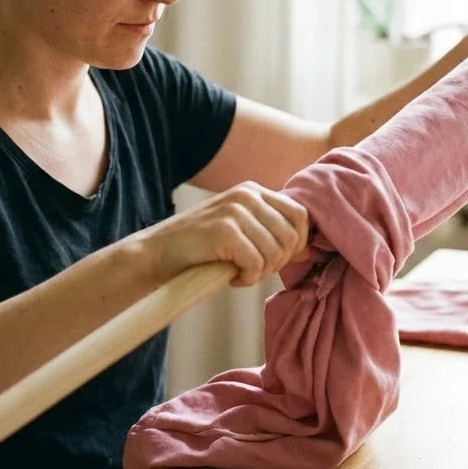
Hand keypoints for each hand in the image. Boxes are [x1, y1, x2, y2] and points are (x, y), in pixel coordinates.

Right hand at [148, 181, 310, 287]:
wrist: (158, 252)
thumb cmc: (202, 246)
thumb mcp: (240, 227)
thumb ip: (271, 230)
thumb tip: (309, 250)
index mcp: (253, 190)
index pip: (299, 214)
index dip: (299, 242)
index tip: (282, 260)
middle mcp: (247, 195)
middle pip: (291, 235)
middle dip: (279, 261)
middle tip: (256, 270)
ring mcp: (235, 211)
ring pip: (275, 252)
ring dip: (261, 272)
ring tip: (241, 273)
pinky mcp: (225, 231)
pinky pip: (256, 263)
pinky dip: (248, 278)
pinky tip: (233, 277)